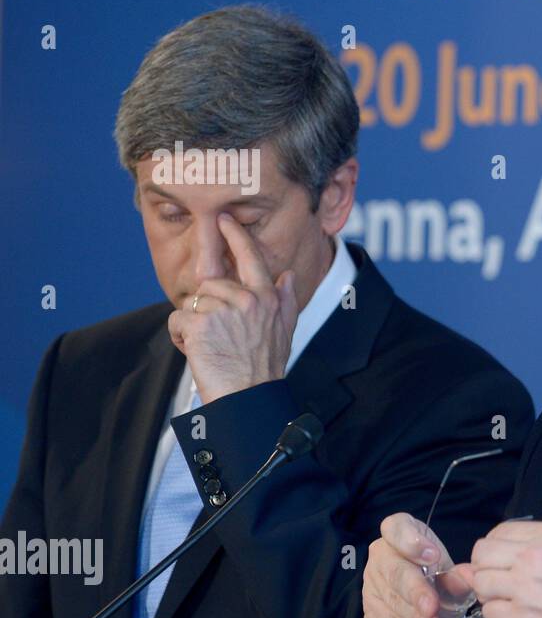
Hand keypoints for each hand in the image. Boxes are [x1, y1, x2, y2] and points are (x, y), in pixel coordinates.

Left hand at [166, 213, 297, 402]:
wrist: (248, 398)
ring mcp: (224, 310)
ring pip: (193, 302)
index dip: (236, 236)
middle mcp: (248, 299)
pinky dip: (180, 336)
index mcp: (267, 298)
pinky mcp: (201, 323)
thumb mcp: (284, 331)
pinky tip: (196, 351)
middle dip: (207, 307)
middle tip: (219, 336)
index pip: (250, 258)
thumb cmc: (264, 368)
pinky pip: (177, 319)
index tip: (223, 219)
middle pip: (211, 284)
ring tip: (210, 346)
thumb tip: (288, 275)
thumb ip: (284, 301)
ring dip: (193, 324)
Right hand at [362, 513, 466, 617]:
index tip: (433, 556)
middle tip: (433, 607)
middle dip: (414, 590)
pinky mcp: (369, 614)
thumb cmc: (441, 589)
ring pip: (391, 600)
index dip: (410, 540)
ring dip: (414, 617)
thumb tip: (470, 575)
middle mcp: (382, 557)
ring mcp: (372, 586)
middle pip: (393, 570)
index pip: (395, 527)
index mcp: (403, 536)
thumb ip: (459, 578)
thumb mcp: (454, 583)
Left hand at [465, 520, 541, 617]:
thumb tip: (477, 560)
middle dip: (487, 572)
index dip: (493, 552)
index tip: (502, 564)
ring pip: (481, 586)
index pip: (495, 535)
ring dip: (492, 596)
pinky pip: (491, 616)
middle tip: (503, 585)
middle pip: (481, 558)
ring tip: (512, 603)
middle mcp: (533, 559)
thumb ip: (527, 545)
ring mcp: (526, 591)